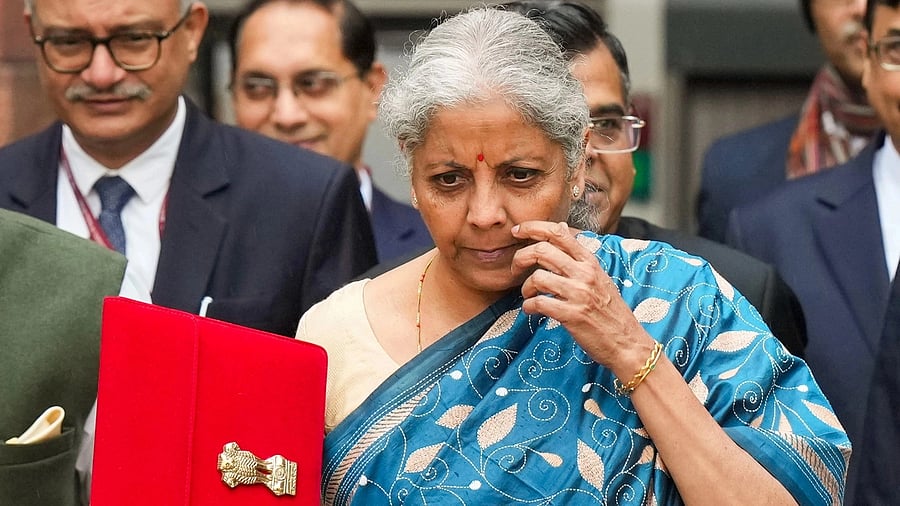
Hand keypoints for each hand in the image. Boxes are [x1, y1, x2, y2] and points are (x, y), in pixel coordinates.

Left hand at [510, 221, 654, 377]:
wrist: (627, 343)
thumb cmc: (611, 311)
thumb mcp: (599, 276)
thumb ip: (578, 255)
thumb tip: (561, 228)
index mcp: (590, 262)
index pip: (558, 233)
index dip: (533, 228)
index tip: (517, 231)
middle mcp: (584, 274)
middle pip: (542, 250)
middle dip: (520, 257)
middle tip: (515, 269)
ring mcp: (578, 294)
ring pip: (537, 277)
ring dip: (525, 288)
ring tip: (529, 295)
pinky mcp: (571, 315)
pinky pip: (538, 303)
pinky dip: (528, 306)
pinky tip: (532, 310)